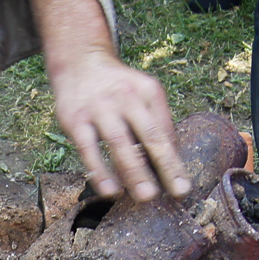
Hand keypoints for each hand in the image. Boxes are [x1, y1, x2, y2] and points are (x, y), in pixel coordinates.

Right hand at [47, 51, 190, 201]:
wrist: (79, 62)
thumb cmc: (117, 90)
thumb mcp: (142, 96)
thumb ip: (154, 125)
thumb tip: (168, 167)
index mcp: (149, 91)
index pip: (165, 131)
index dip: (175, 161)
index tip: (182, 188)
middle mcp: (127, 96)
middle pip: (150, 135)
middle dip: (166, 166)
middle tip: (179, 192)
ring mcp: (100, 107)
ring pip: (120, 142)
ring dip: (134, 172)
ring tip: (147, 197)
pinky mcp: (76, 119)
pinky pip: (88, 149)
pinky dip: (100, 172)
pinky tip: (110, 191)